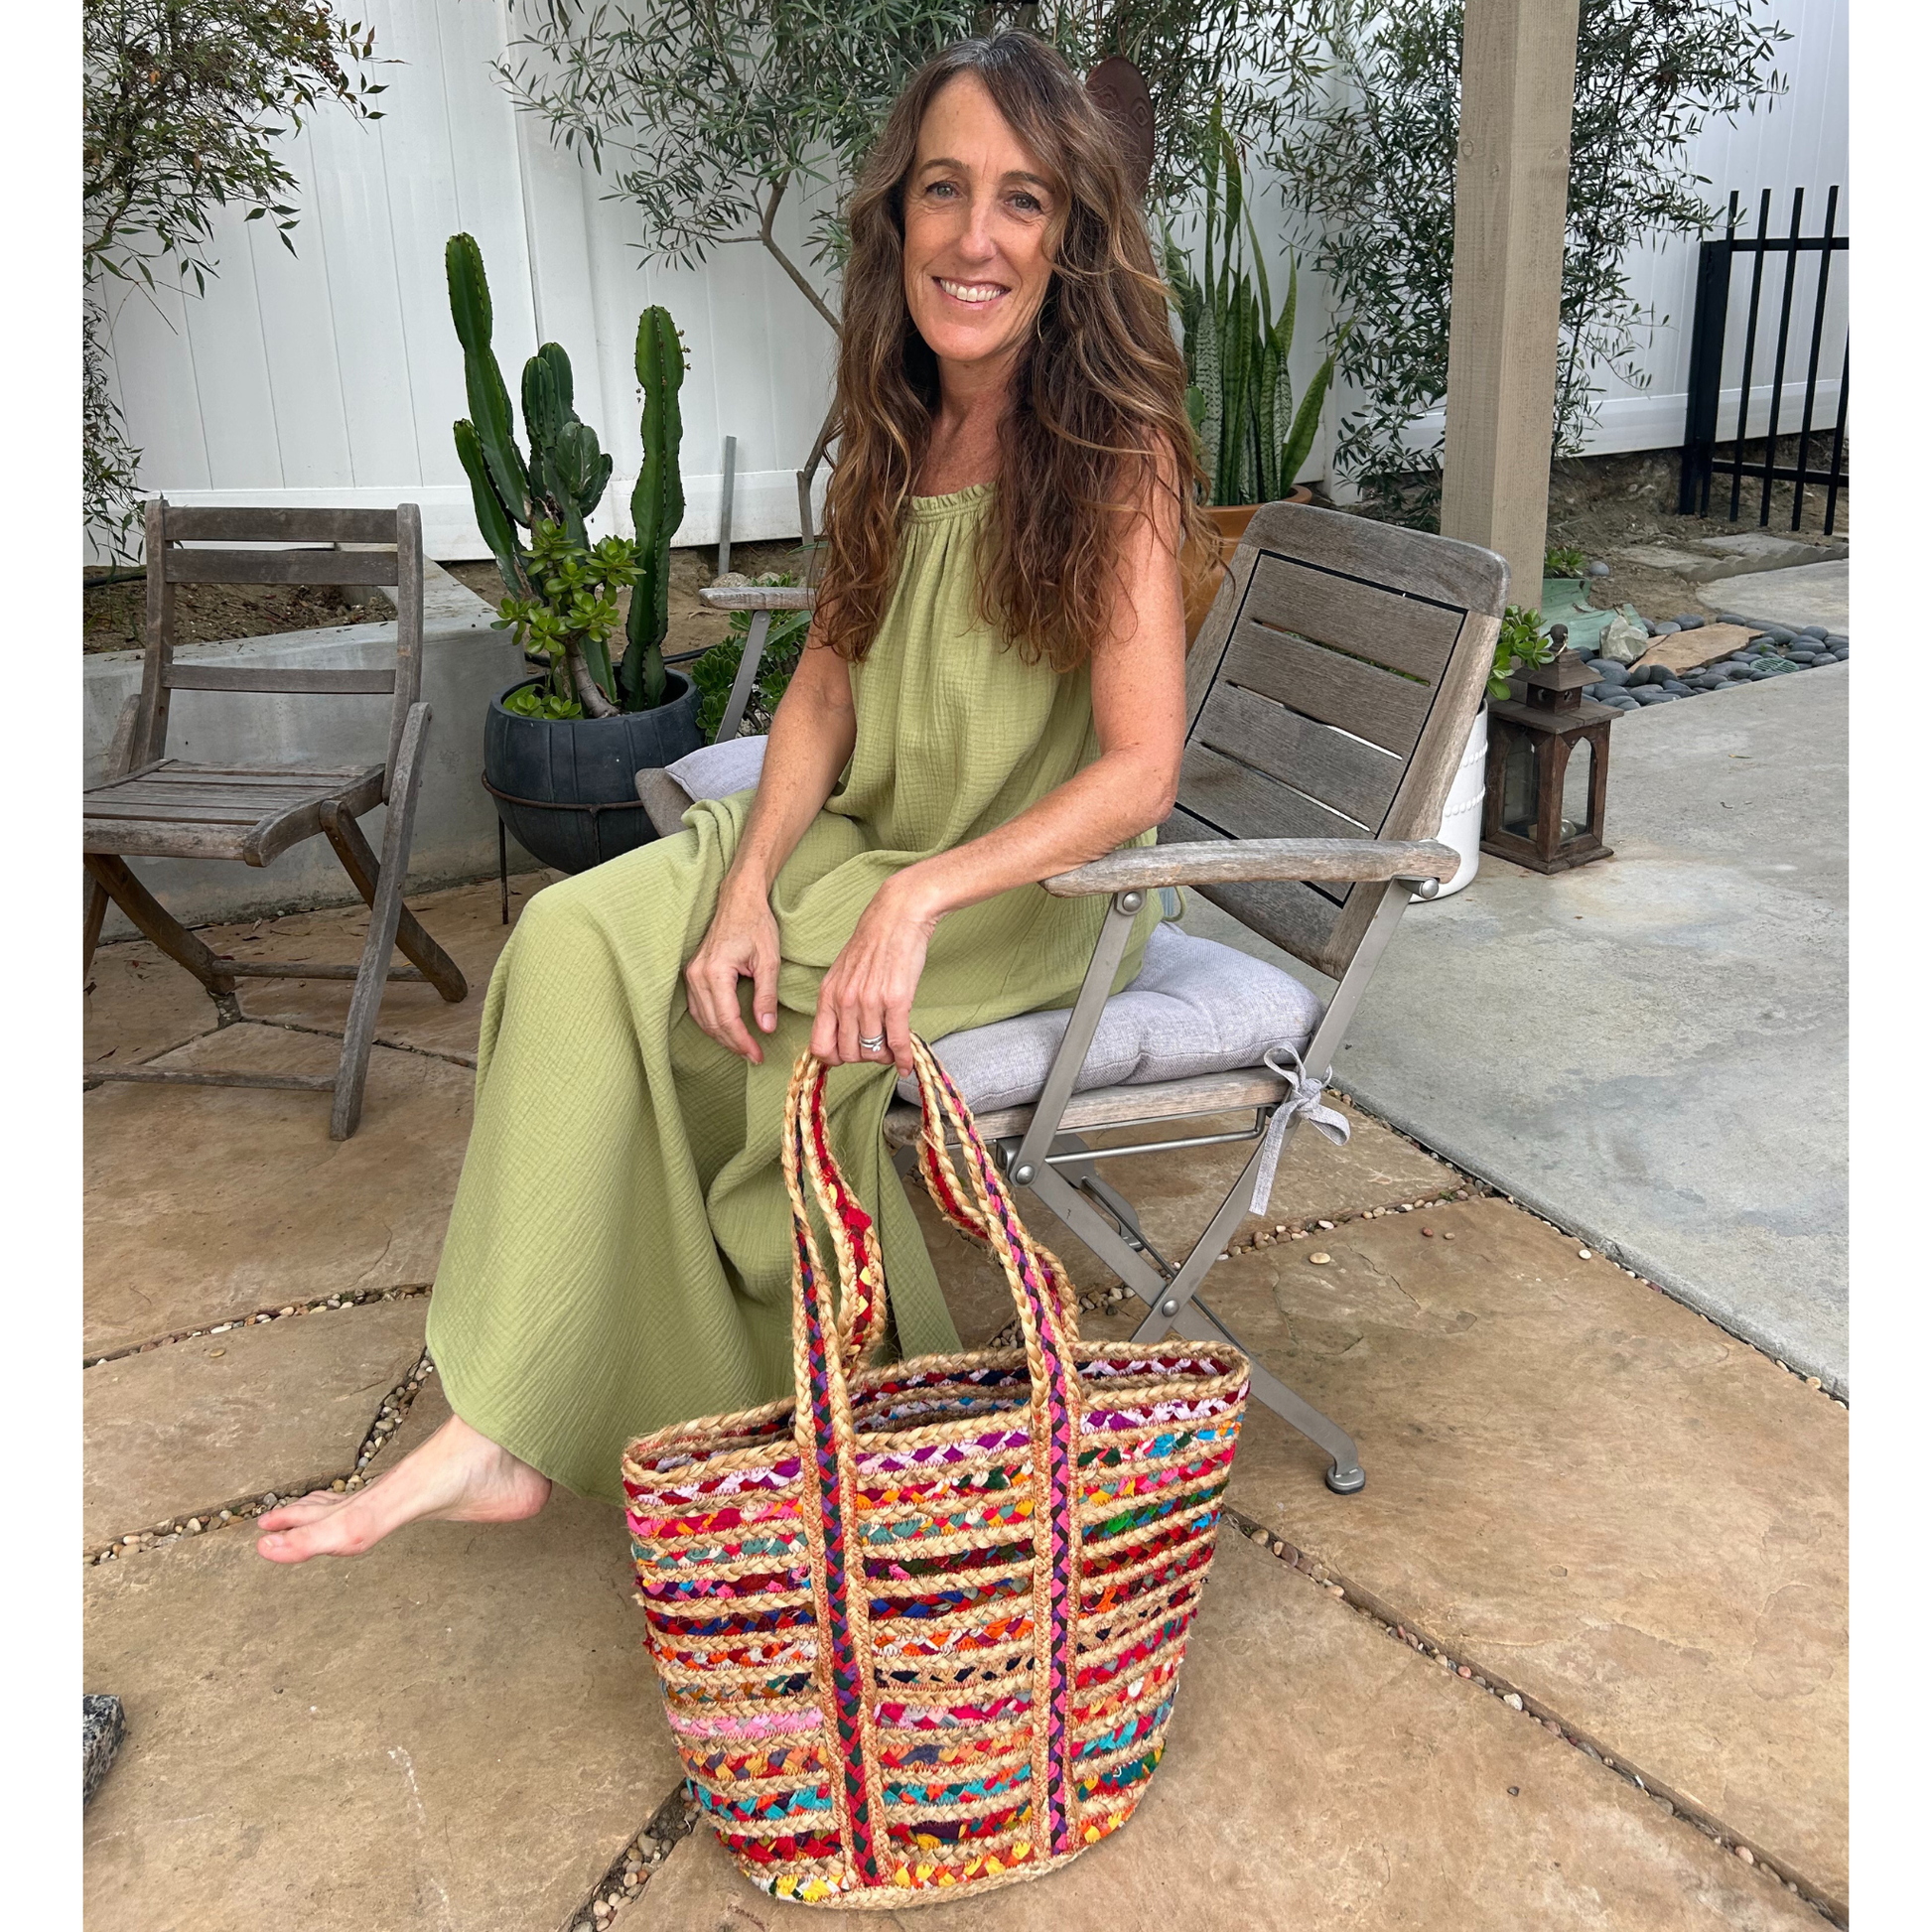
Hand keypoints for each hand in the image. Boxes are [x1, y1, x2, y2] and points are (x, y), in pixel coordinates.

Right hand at [685, 878, 780, 1063]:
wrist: (739, 900)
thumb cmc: (756, 925)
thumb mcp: (768, 961)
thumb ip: (766, 996)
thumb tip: (766, 1028)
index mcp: (715, 971)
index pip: (727, 1019)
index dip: (742, 1041)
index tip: (758, 1055)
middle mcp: (697, 975)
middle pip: (712, 1023)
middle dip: (733, 1043)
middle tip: (754, 1056)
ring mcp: (691, 974)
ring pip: (702, 1018)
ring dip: (721, 1036)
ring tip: (743, 1047)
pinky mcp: (692, 973)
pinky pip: (698, 1007)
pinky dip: (712, 1022)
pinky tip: (728, 1030)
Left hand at [812, 877, 938, 1074]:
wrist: (897, 916)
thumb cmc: (872, 943)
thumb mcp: (842, 973)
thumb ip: (838, 1003)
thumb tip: (842, 1035)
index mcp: (828, 995)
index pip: (820, 1046)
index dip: (834, 1058)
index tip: (848, 1055)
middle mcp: (845, 1001)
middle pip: (849, 1054)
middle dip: (864, 1058)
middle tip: (876, 1050)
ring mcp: (870, 1001)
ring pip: (873, 1051)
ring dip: (885, 1056)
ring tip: (892, 1049)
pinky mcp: (896, 1000)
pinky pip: (898, 1041)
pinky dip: (903, 1058)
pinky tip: (907, 1064)